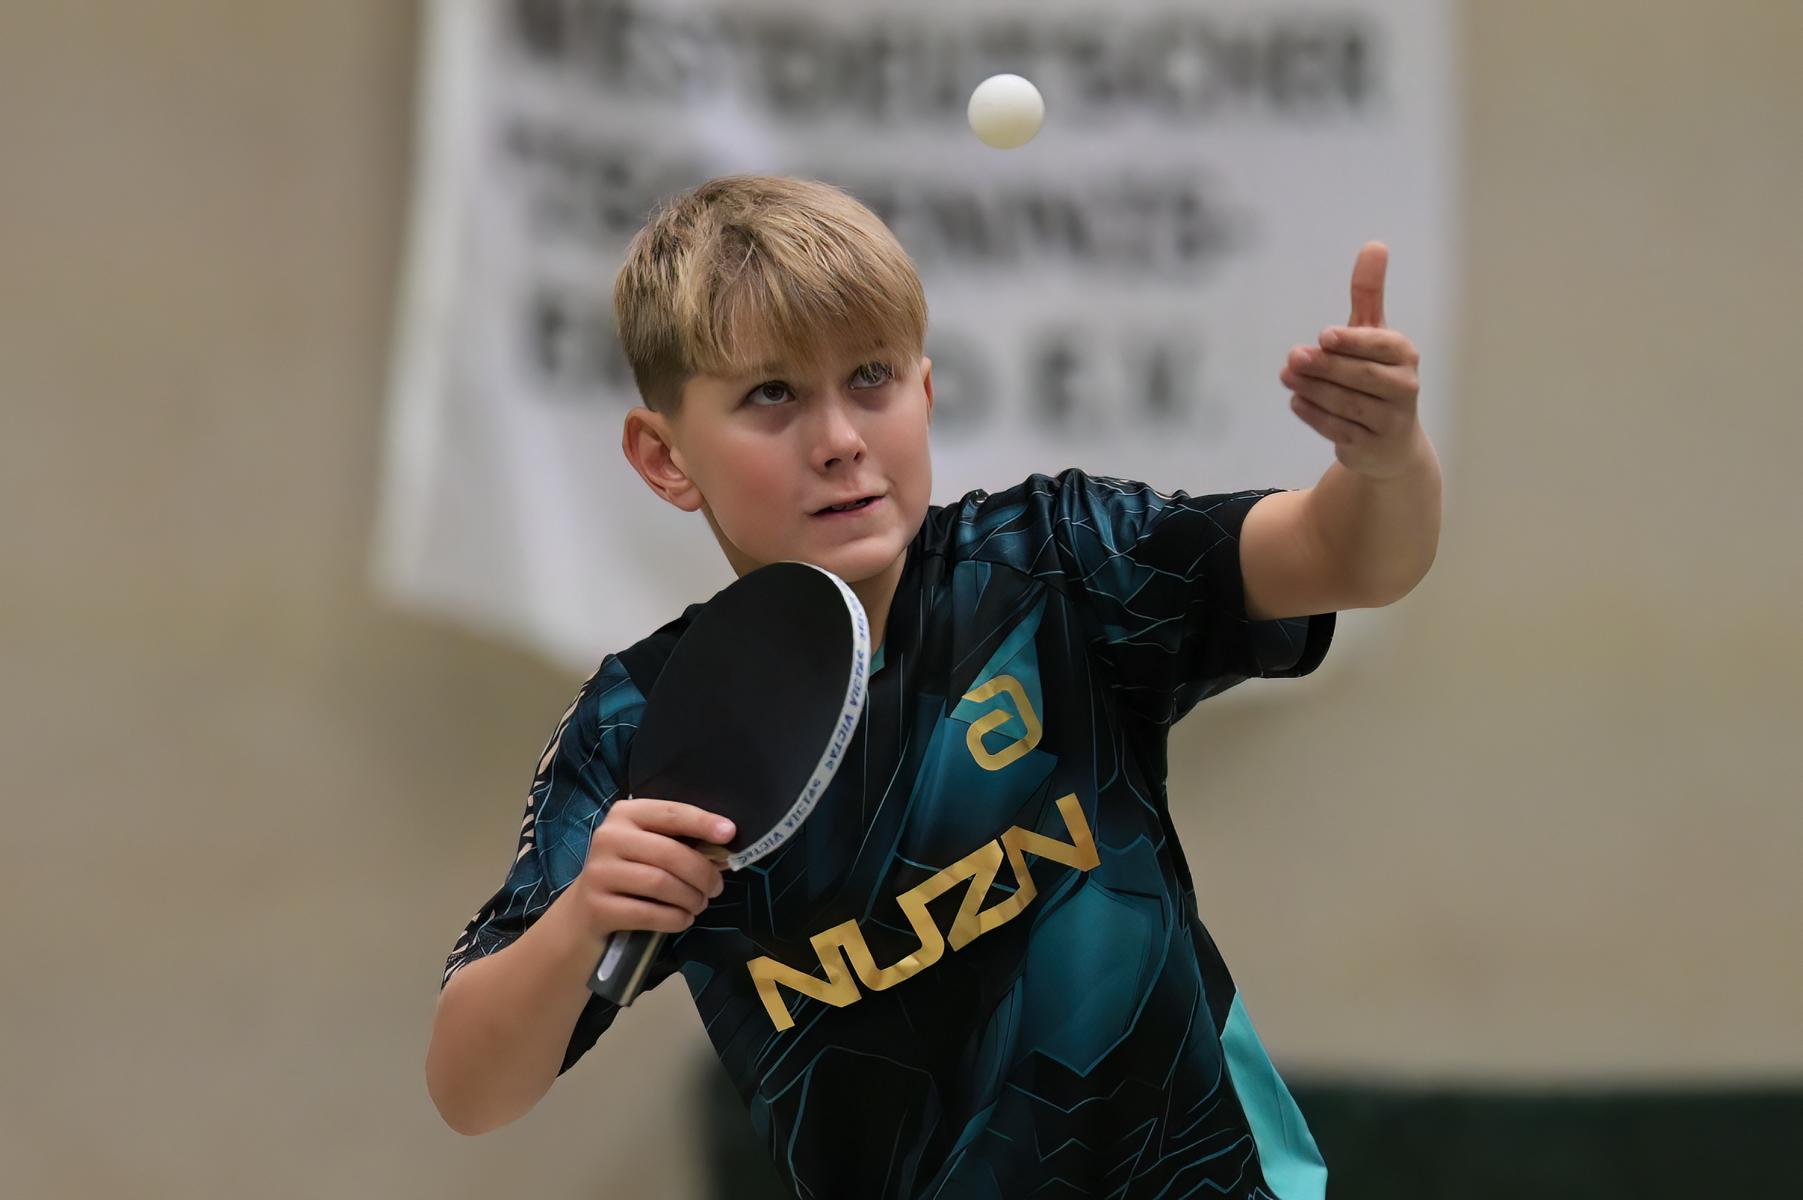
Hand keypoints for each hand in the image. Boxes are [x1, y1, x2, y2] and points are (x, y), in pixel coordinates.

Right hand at [565, 799, 732, 941]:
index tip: (729, 833)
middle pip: (669, 853)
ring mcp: (599, 872)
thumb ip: (680, 844)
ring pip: (661, 883)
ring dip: (691, 898)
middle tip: (716, 888)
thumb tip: (723, 849)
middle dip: (702, 873)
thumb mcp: (648, 851)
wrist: (582, 916)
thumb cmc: (627, 877)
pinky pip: (648, 913)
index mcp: (625, 815)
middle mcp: (608, 837)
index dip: (702, 822)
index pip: (671, 813)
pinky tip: (682, 919)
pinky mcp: (596, 906)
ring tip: (698, 905)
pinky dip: (675, 919)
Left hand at [1280, 241, 1425, 479]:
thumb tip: (1374, 244)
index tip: (1324, 336)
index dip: (1354, 341)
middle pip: (1361, 377)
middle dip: (1324, 367)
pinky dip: (1313, 415)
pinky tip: (1296, 400)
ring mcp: (1389, 422)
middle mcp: (1405, 389)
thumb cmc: (1378, 376)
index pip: (1382, 346)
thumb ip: (1370, 294)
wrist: (1391, 443)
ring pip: (1345, 404)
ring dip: (1312, 389)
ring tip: (1286, 375)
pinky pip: (1337, 429)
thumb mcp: (1374, 335)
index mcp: (1405, 356)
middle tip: (1292, 357)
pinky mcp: (1369, 448)